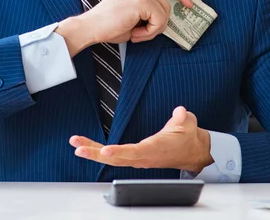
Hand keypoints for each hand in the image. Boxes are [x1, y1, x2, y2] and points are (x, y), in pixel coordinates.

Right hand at [58, 0, 192, 56]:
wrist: (90, 27)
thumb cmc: (108, 24)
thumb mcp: (133, 14)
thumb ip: (148, 11)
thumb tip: (166, 20)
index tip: (189, 4)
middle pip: (166, 5)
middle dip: (159, 23)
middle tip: (142, 33)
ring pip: (164, 14)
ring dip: (153, 30)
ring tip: (136, 33)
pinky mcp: (141, 1)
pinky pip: (159, 21)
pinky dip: (150, 32)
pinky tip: (135, 34)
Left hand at [69, 106, 213, 172]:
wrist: (192, 150)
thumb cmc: (187, 136)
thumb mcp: (188, 123)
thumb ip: (182, 118)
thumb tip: (179, 112)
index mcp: (156, 148)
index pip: (135, 152)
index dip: (120, 152)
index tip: (105, 151)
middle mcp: (144, 156)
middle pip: (116, 157)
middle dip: (96, 153)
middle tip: (78, 147)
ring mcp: (138, 158)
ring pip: (112, 157)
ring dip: (93, 151)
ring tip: (76, 145)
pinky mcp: (135, 156)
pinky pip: (115, 155)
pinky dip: (99, 151)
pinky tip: (87, 147)